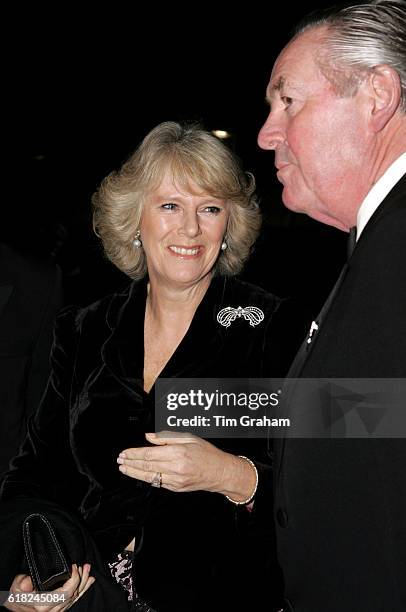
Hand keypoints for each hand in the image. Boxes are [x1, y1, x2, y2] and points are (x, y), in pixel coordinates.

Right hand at [5, 564, 94, 610]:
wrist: (15, 605)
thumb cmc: (16, 596)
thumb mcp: (16, 588)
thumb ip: (23, 584)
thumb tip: (30, 582)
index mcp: (44, 605)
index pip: (66, 592)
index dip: (74, 579)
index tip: (74, 566)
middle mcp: (52, 610)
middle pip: (73, 594)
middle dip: (81, 578)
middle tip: (85, 566)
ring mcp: (56, 611)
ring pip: (75, 598)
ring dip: (84, 583)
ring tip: (89, 571)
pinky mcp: (58, 610)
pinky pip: (73, 601)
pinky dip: (82, 591)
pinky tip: (88, 582)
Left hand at [117, 432, 255, 500]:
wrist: (220, 472)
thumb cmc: (206, 453)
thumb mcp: (189, 438)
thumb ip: (167, 437)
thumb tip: (149, 437)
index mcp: (178, 453)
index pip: (150, 454)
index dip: (134, 453)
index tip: (125, 452)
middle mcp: (176, 468)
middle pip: (147, 466)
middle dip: (131, 463)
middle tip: (120, 460)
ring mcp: (176, 480)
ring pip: (150, 477)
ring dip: (134, 473)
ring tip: (124, 468)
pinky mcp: (176, 488)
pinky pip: (158, 483)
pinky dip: (147, 479)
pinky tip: (139, 475)